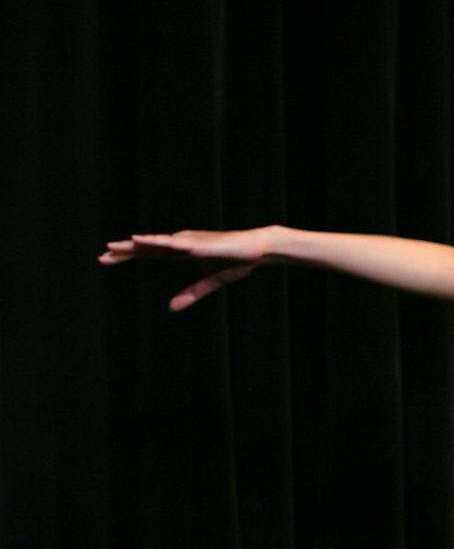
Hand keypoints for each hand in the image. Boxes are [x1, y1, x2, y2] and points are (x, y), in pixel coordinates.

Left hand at [100, 228, 283, 310]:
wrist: (257, 250)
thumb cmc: (236, 262)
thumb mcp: (210, 282)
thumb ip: (191, 294)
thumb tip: (170, 308)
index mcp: (182, 251)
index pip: (149, 253)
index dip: (128, 256)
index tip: (107, 259)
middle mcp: (180, 242)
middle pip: (145, 247)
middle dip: (123, 252)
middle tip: (101, 256)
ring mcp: (186, 240)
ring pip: (153, 243)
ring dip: (132, 245)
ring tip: (112, 247)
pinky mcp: (195, 242)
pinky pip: (170, 242)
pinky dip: (152, 241)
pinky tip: (137, 240)